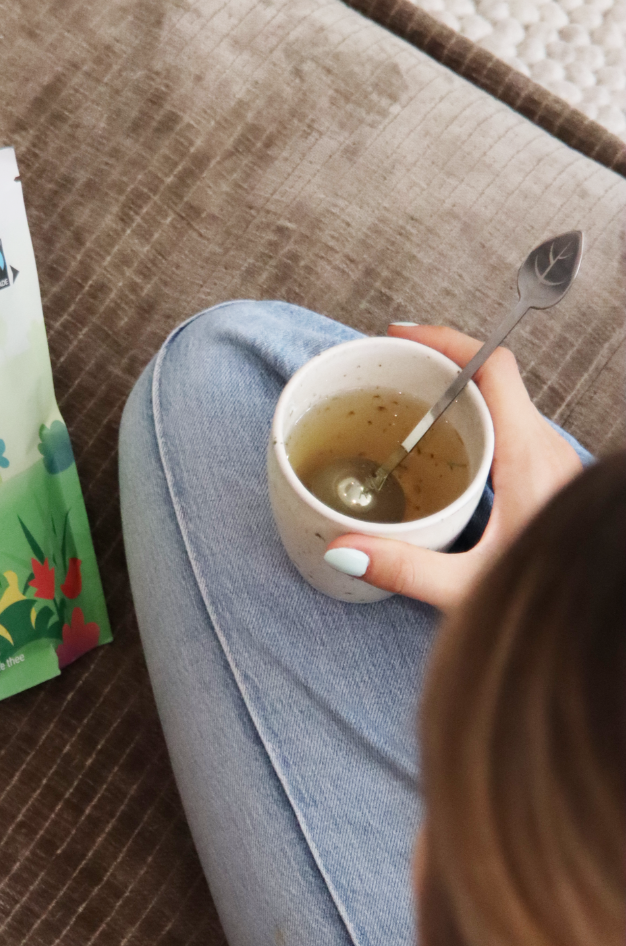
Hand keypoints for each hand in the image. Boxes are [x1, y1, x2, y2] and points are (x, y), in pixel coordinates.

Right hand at [325, 324, 582, 611]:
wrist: (602, 612)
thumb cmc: (554, 597)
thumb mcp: (469, 585)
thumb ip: (405, 568)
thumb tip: (345, 546)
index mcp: (528, 456)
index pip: (492, 368)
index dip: (447, 340)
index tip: (402, 334)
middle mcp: (543, 448)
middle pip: (492, 377)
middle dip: (437, 361)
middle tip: (390, 367)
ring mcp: (546, 460)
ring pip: (499, 401)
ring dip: (453, 390)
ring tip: (405, 396)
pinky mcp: (543, 476)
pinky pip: (504, 425)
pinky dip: (467, 416)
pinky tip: (437, 443)